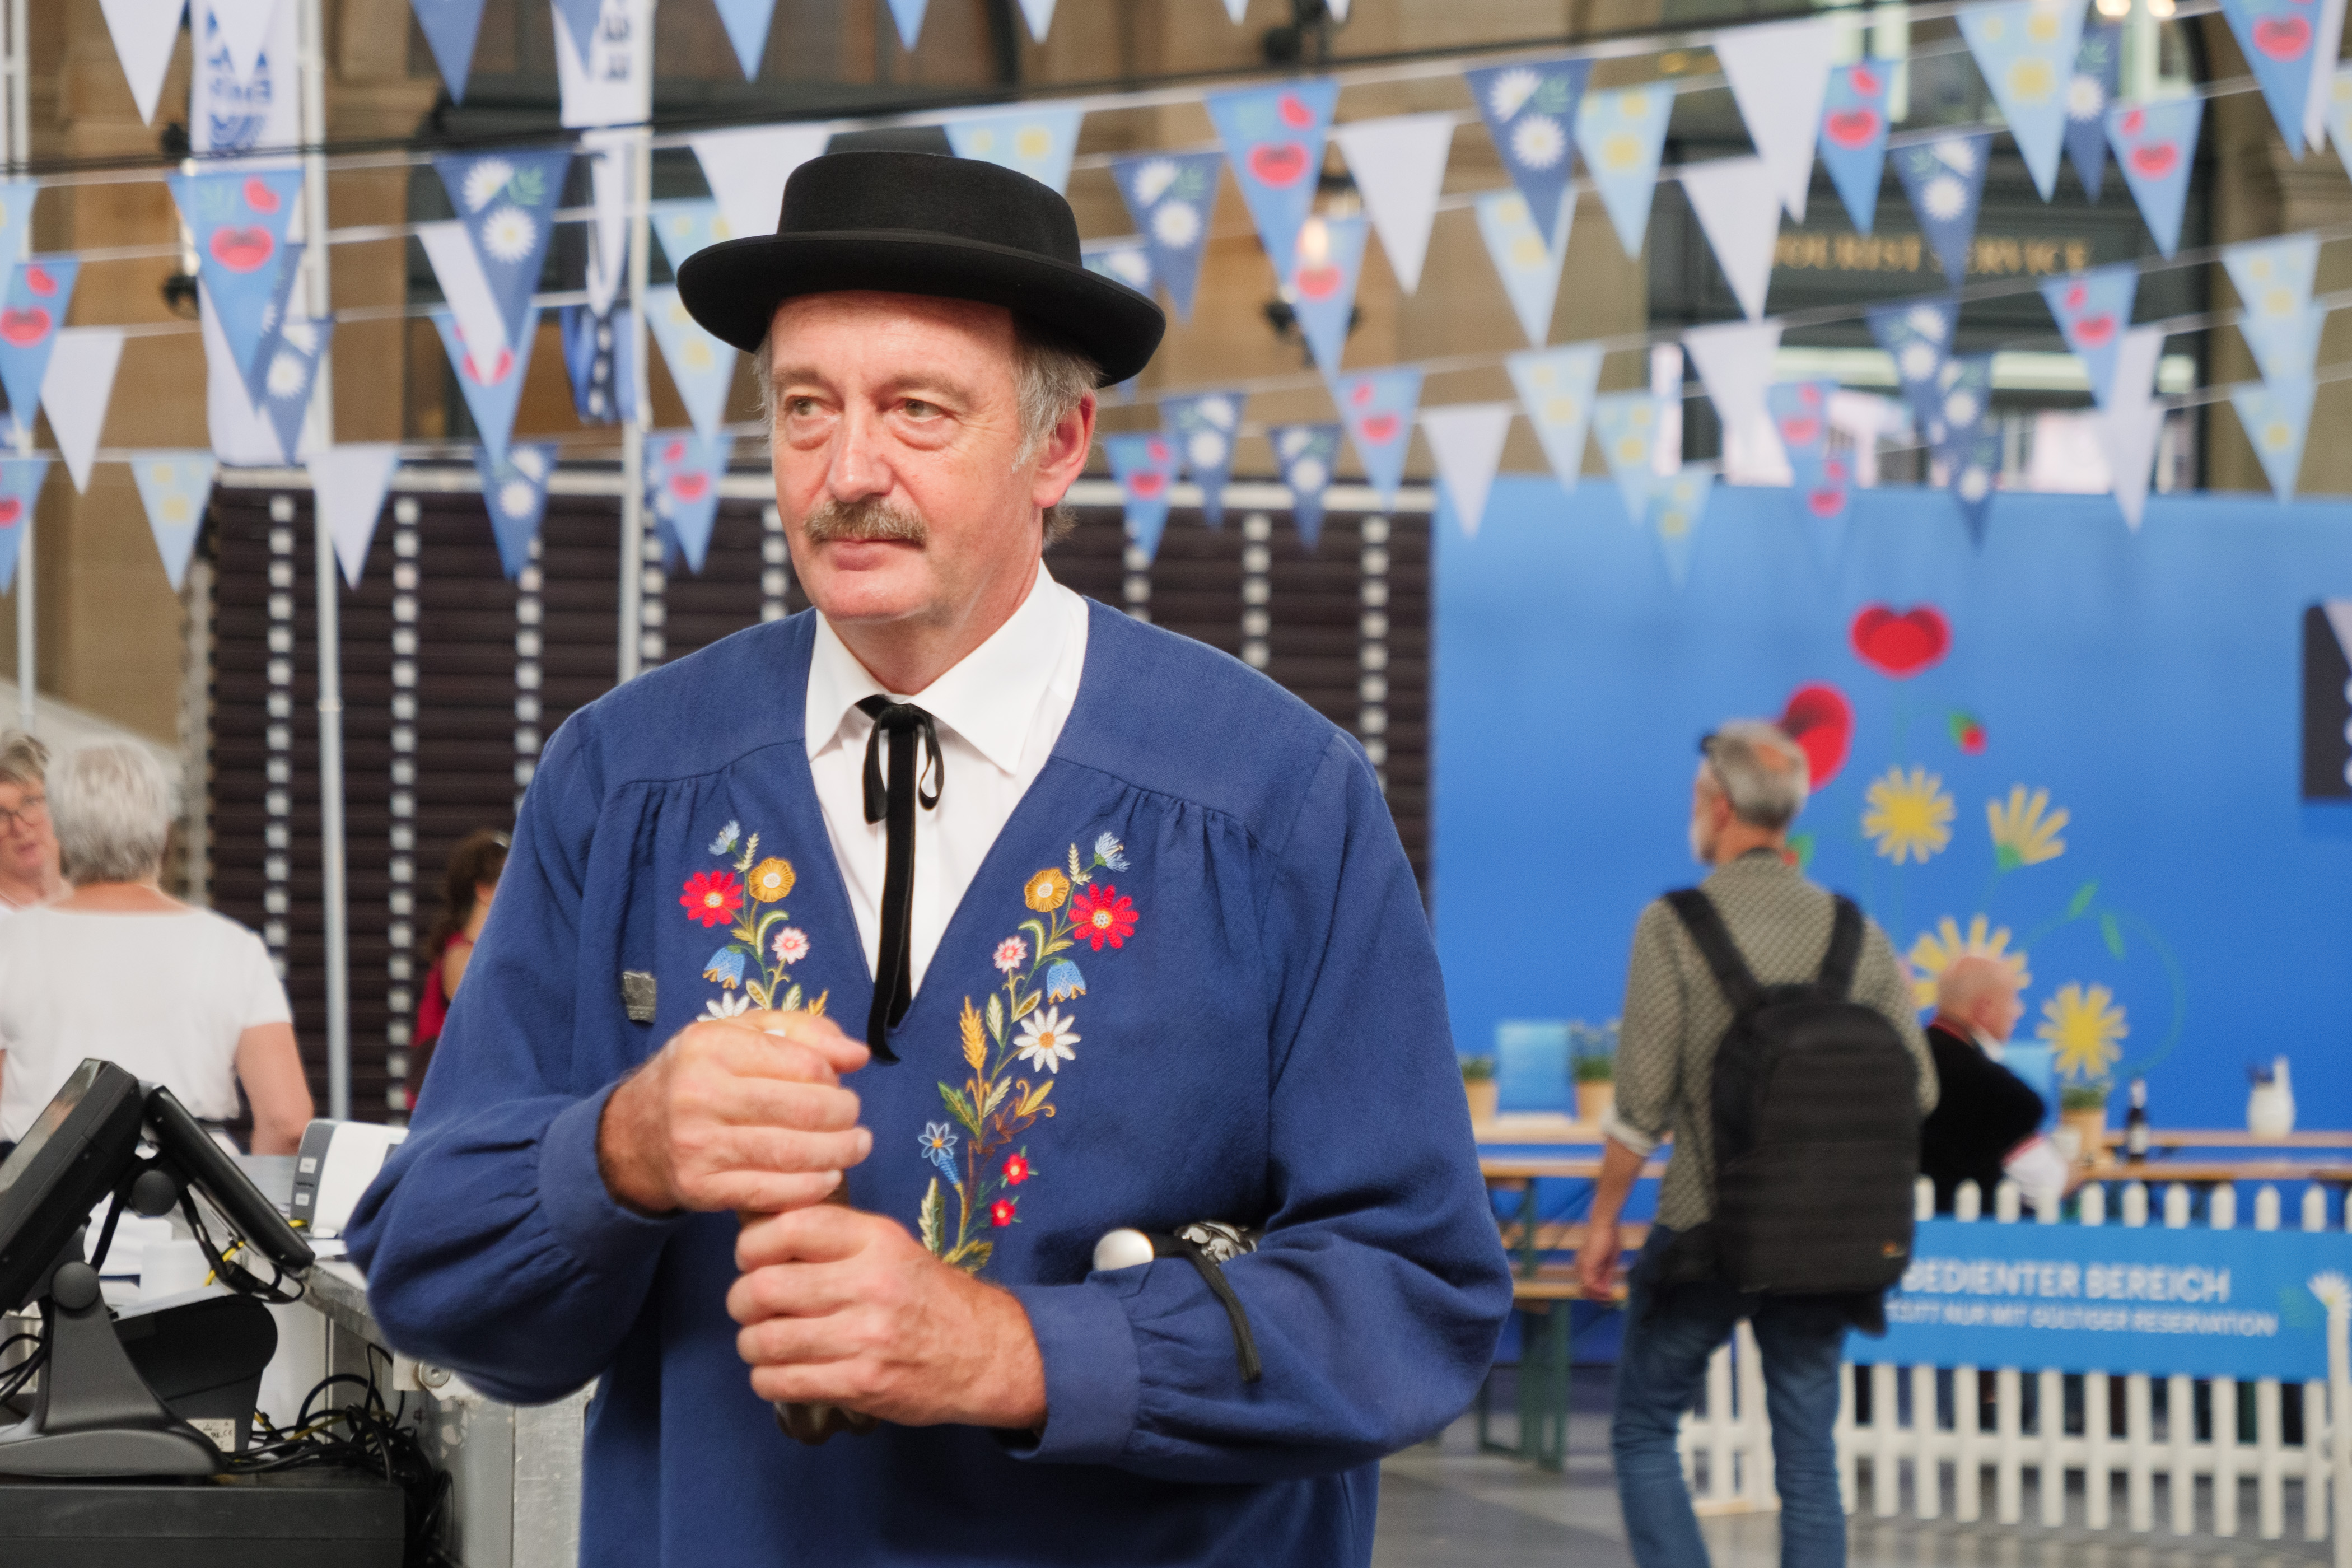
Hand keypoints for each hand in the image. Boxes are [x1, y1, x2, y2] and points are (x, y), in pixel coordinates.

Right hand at [598, 1010, 871, 1213]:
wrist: (635, 1132)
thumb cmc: (701, 1074)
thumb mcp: (740, 1034)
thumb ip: (803, 1032)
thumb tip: (857, 1055)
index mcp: (712, 1045)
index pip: (803, 1063)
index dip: (833, 1077)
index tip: (839, 1085)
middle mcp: (699, 1093)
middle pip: (802, 1109)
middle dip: (844, 1116)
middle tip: (855, 1119)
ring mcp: (697, 1144)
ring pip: (791, 1152)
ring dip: (838, 1153)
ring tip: (856, 1147)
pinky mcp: (700, 1187)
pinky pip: (770, 1191)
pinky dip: (809, 1187)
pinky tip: (827, 1177)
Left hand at [729, 1203, 1046, 1429]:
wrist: (984, 1353)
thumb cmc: (927, 1297)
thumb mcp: (892, 1247)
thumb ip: (834, 1237)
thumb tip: (759, 1235)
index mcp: (876, 1240)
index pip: (790, 1227)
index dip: (752, 1244)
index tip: (751, 1259)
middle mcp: (871, 1284)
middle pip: (764, 1287)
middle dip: (741, 1300)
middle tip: (748, 1306)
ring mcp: (865, 1338)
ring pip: (765, 1340)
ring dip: (751, 1343)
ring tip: (762, 1342)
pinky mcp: (861, 1384)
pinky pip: (781, 1382)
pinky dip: (766, 1379)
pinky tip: (779, 1372)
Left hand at [1578, 1218, 1621, 1299]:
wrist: (1605, 1224)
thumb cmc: (1609, 1238)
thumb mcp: (1610, 1261)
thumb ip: (1606, 1275)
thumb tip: (1607, 1289)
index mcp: (1585, 1265)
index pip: (1588, 1285)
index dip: (1597, 1295)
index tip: (1608, 1300)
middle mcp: (1581, 1266)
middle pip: (1585, 1290)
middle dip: (1597, 1299)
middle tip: (1608, 1303)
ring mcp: (1582, 1266)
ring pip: (1587, 1289)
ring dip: (1598, 1297)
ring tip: (1609, 1300)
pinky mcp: (1586, 1265)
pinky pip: (1590, 1283)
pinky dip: (1599, 1290)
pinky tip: (1607, 1293)